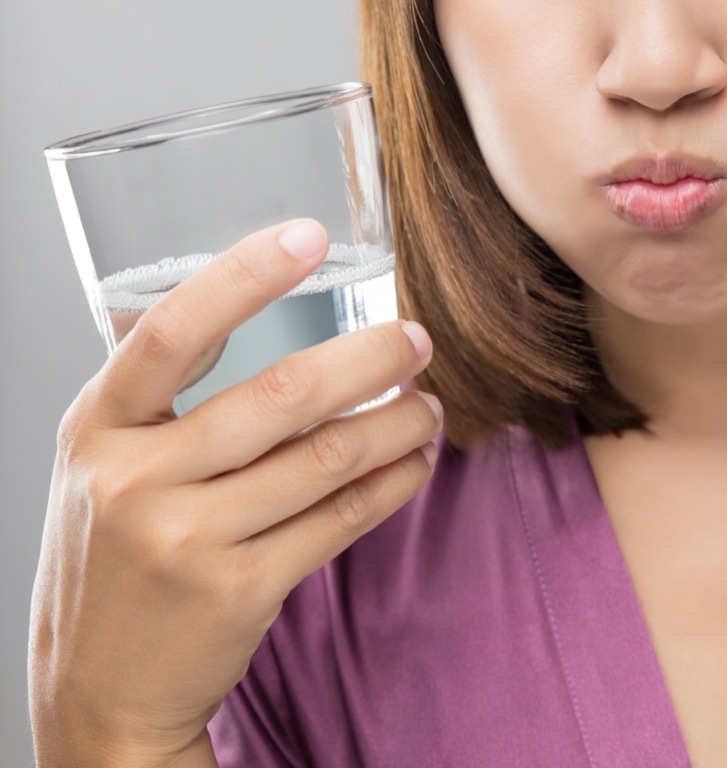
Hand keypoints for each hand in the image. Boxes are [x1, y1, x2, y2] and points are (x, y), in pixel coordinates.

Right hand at [29, 219, 441, 767]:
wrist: (100, 689)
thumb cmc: (112, 557)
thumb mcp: (103, 467)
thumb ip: (158, 402)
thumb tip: (250, 315)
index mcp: (97, 428)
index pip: (170, 331)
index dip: (244, 275)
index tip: (311, 236)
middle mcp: (136, 479)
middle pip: (280, 395)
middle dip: (369, 357)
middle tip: (417, 339)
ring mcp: (189, 539)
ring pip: (327, 458)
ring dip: (397, 422)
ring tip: (429, 405)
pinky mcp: (242, 589)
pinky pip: (342, 520)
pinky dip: (393, 483)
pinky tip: (417, 462)